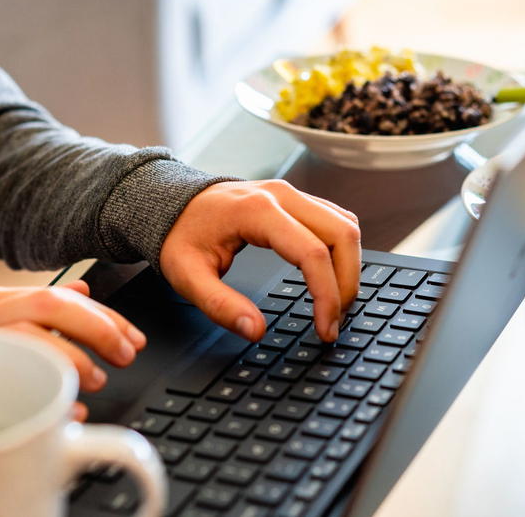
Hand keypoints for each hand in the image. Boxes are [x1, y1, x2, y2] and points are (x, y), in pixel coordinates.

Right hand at [0, 280, 145, 420]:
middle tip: (125, 354)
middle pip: (50, 305)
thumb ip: (30, 311)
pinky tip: (63, 410)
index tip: (131, 338)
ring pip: (29, 335)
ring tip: (96, 379)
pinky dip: (43, 395)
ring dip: (73, 359)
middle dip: (100, 329)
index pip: (56, 295)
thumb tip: (85, 293)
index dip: (104, 316)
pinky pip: (6, 379)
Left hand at [160, 180, 360, 342]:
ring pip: (346, 225)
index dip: (327, 295)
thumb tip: (255, 331)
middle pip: (342, 234)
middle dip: (348, 283)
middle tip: (335, 321)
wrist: (173, 203)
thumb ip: (219, 305)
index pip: (312, 253)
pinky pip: (336, 220)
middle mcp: (281, 195)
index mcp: (257, 211)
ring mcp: (291, 194)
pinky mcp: (296, 199)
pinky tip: (332, 278)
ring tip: (336, 304)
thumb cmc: (180, 236)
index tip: (326, 329)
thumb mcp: (186, 276)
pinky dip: (342, 251)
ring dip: (351, 266)